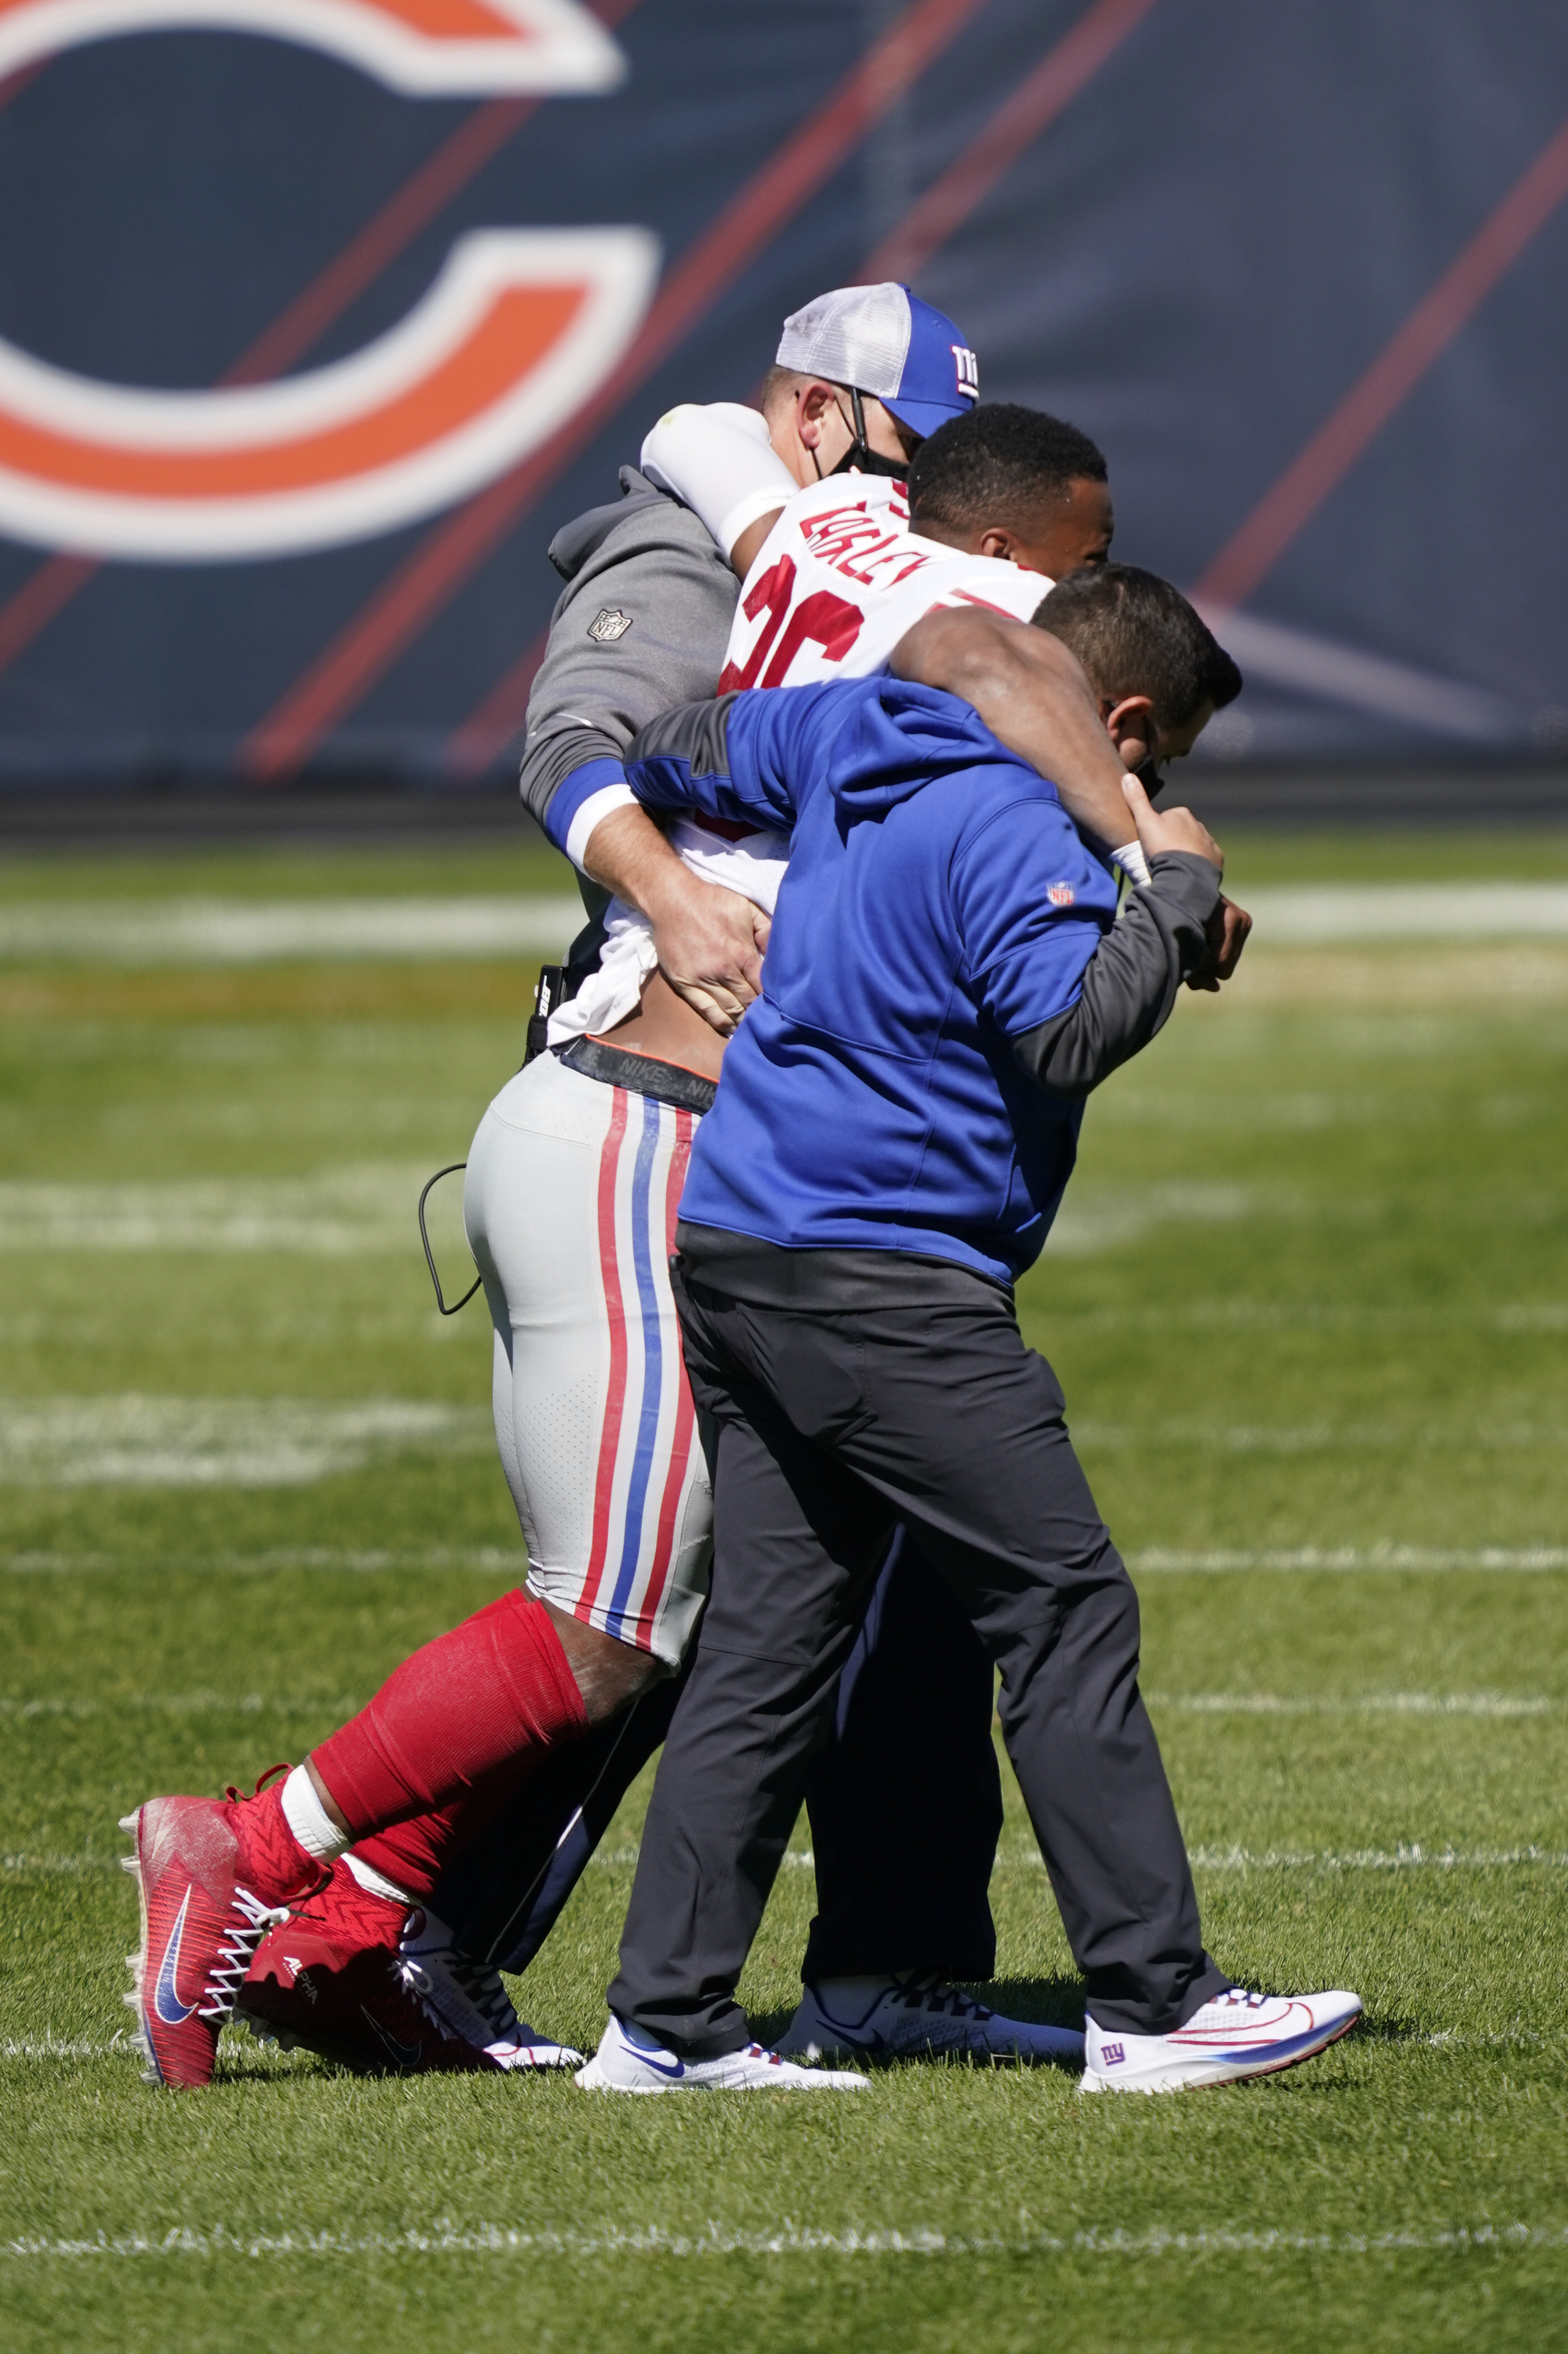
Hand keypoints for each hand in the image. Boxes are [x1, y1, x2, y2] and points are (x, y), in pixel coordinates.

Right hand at [649, 873, 769, 1037]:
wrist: (672, 900)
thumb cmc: (712, 902)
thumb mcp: (747, 909)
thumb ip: (767, 931)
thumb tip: (782, 954)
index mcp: (742, 953)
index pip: (764, 987)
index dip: (773, 998)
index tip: (781, 1005)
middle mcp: (723, 971)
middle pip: (748, 1002)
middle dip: (759, 1011)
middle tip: (769, 1019)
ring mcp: (702, 980)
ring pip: (729, 1010)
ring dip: (743, 1020)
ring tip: (752, 1026)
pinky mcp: (684, 984)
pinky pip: (706, 1011)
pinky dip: (721, 1023)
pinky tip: (730, 1029)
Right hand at [1120, 772, 1222, 870]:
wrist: (1185, 874)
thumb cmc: (1163, 846)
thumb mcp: (1144, 822)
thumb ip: (1137, 801)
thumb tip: (1128, 776)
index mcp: (1181, 813)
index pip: (1166, 818)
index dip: (1157, 830)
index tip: (1151, 843)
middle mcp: (1198, 824)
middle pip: (1181, 831)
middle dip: (1173, 840)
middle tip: (1162, 855)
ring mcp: (1209, 841)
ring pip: (1194, 844)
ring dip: (1186, 852)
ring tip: (1175, 865)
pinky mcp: (1216, 857)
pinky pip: (1206, 858)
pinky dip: (1199, 862)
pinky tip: (1189, 871)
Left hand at [1184, 893, 1252, 991]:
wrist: (1181, 886)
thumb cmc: (1175, 914)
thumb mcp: (1180, 943)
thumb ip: (1197, 970)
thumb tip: (1216, 989)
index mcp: (1232, 920)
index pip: (1220, 965)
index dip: (1201, 966)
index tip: (1185, 952)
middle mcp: (1242, 921)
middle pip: (1225, 969)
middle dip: (1203, 966)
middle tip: (1186, 949)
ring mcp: (1244, 923)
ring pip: (1226, 966)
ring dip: (1206, 962)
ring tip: (1193, 942)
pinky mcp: (1242, 926)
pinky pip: (1227, 957)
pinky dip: (1211, 956)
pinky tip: (1201, 942)